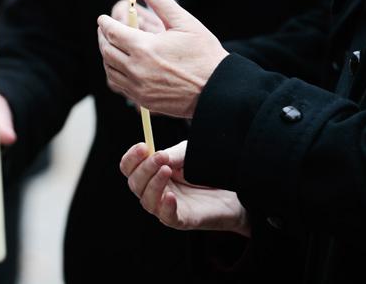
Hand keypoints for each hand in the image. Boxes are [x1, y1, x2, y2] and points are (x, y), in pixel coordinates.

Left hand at [97, 0, 227, 117]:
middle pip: (106, 51)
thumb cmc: (204, 54)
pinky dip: (114, 74)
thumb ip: (160, 0)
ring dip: (106, 56)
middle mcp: (136, 69)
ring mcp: (138, 87)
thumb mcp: (184, 22)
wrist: (217, 89)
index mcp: (144, 47)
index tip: (103, 18)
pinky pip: (118, 85)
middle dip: (103, 38)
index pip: (113, 32)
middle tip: (105, 30)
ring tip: (111, 47)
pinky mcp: (143, 100)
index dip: (105, 23)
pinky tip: (121, 66)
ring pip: (109, 70)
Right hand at [120, 140, 249, 236]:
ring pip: (147, 200)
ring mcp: (167, 207)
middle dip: (144, 169)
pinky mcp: (182, 220)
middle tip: (160, 157)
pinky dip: (166, 206)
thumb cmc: (208, 173)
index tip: (142, 146)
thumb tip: (157, 154)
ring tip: (166, 170)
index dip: (132, 158)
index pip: (131, 169)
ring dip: (154, 184)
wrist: (234, 193)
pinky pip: (167, 217)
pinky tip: (171, 196)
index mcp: (154, 174)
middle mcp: (157, 192)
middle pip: (135, 184)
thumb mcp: (189, 156)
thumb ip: (174, 155)